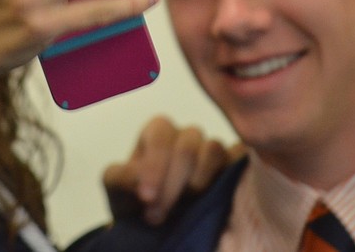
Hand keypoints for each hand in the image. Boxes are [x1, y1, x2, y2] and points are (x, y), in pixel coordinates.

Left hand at [103, 116, 234, 225]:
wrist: (154, 222)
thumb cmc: (134, 198)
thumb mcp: (117, 188)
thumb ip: (121, 178)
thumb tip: (139, 179)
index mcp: (158, 131)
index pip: (160, 137)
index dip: (154, 167)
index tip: (146, 198)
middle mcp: (187, 135)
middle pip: (186, 147)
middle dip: (170, 185)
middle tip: (156, 216)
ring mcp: (211, 149)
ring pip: (212, 150)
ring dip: (197, 182)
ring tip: (184, 206)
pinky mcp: (232, 166)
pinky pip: (237, 160)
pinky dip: (227, 176)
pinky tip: (213, 197)